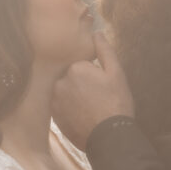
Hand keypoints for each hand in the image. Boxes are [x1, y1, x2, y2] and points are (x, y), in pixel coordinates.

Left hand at [52, 33, 134, 151]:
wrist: (109, 137)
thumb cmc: (116, 103)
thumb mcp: (116, 73)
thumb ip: (104, 50)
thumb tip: (96, 32)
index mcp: (75, 68)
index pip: (82, 66)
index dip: (94, 75)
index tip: (103, 87)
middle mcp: (60, 82)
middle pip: (71, 78)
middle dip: (82, 85)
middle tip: (98, 99)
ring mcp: (55, 101)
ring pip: (66, 92)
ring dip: (75, 96)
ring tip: (91, 109)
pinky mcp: (54, 116)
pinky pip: (62, 106)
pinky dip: (70, 109)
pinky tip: (83, 116)